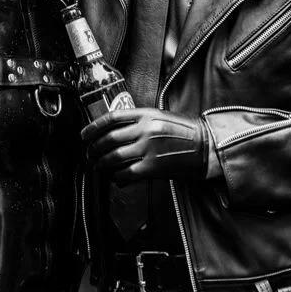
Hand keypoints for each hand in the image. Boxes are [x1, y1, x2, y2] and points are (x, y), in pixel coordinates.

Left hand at [83, 108, 208, 182]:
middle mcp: (146, 129)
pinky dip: (117, 177)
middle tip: (90, 153)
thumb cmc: (185, 132)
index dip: (94, 127)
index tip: (85, 135)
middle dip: (94, 148)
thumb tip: (115, 130)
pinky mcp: (153, 167)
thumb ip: (139, 120)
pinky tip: (117, 177)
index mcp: (146, 114)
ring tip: (99, 165)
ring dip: (102, 163)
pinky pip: (126, 173)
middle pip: (109, 138)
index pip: (112, 118)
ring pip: (114, 157)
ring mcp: (149, 148)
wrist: (206, 147)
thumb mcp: (161, 116)